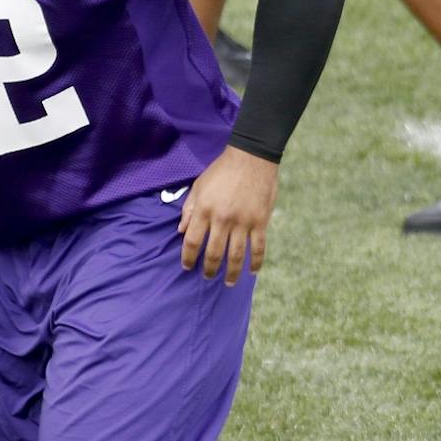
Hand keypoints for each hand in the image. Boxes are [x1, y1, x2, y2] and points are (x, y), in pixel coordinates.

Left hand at [179, 146, 277, 285]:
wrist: (252, 157)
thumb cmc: (222, 170)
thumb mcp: (199, 185)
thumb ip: (189, 208)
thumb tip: (180, 231)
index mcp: (204, 210)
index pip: (192, 240)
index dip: (188, 257)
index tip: (187, 266)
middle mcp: (222, 219)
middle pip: (214, 252)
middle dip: (210, 269)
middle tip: (208, 277)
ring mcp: (243, 222)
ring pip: (236, 254)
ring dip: (232, 272)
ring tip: (229, 282)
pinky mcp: (260, 221)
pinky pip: (258, 247)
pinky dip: (256, 261)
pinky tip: (252, 271)